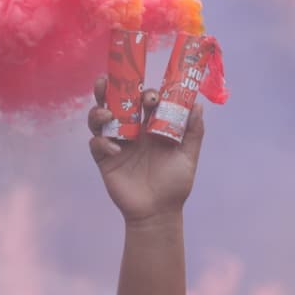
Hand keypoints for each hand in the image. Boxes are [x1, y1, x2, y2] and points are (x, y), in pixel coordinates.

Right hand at [87, 77, 204, 222]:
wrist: (158, 212)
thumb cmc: (175, 184)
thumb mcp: (188, 156)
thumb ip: (193, 132)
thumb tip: (198, 104)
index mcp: (150, 127)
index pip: (142, 101)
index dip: (144, 92)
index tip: (150, 95)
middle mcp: (132, 131)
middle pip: (115, 102)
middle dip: (110, 89)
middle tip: (108, 82)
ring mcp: (117, 144)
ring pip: (99, 119)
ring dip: (98, 111)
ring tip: (106, 114)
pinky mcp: (104, 160)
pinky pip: (96, 144)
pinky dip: (102, 143)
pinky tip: (116, 150)